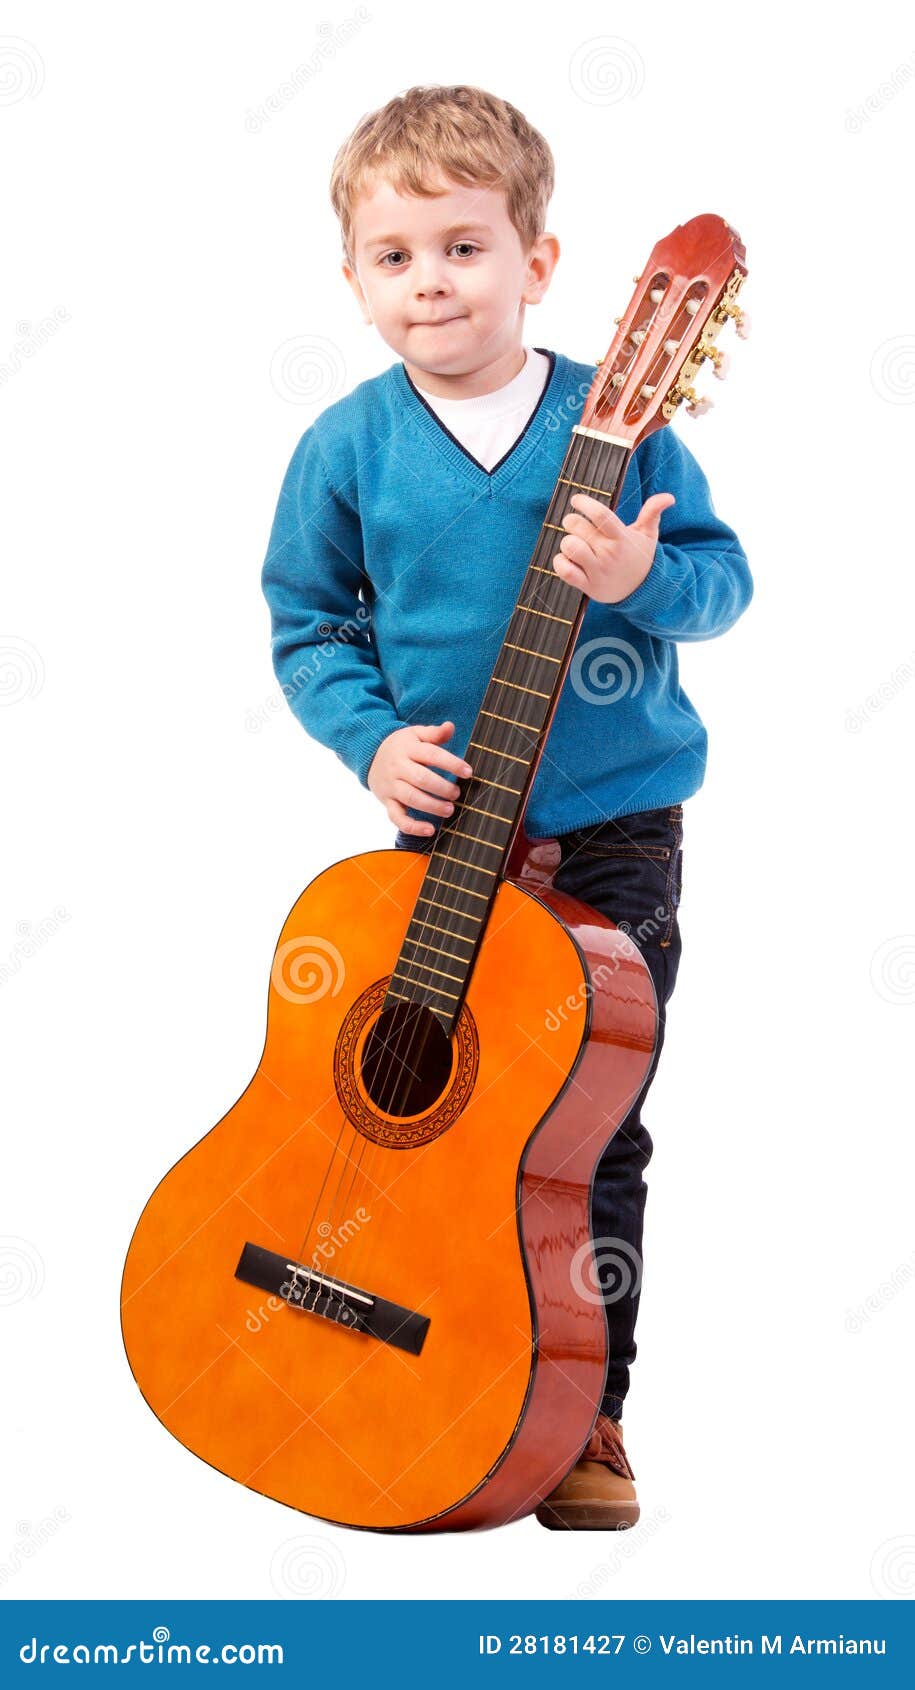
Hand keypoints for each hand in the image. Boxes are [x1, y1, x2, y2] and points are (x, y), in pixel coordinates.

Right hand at [368, 720, 471, 837]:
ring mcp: (391, 786)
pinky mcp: (387, 802)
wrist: (370, 756)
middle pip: (421, 778)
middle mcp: (398, 767)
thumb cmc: (402, 746)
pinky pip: (397, 818)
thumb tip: (450, 726)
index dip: (451, 763)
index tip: (468, 772)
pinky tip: (430, 830)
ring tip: (450, 810)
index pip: (431, 755)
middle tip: (457, 793)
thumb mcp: (415, 734)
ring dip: (432, 806)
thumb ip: (434, 733)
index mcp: (408, 749)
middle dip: (442, 788)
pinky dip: (412, 827)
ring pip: (411, 798)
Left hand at [551, 491, 675, 602]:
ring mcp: (597, 571)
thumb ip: (653, 513)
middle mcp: (609, 554)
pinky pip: (565, 570)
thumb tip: (669, 497)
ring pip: (570, 547)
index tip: (576, 500)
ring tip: (573, 542)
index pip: (601, 515)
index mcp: (622, 538)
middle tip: (573, 523)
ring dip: (566, 541)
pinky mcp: (587, 586)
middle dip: (571, 521)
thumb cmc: (640, 556)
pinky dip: (560, 562)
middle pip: (579, 529)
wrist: (642, 591)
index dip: (585, 504)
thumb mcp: (649, 535)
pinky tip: (567, 558)